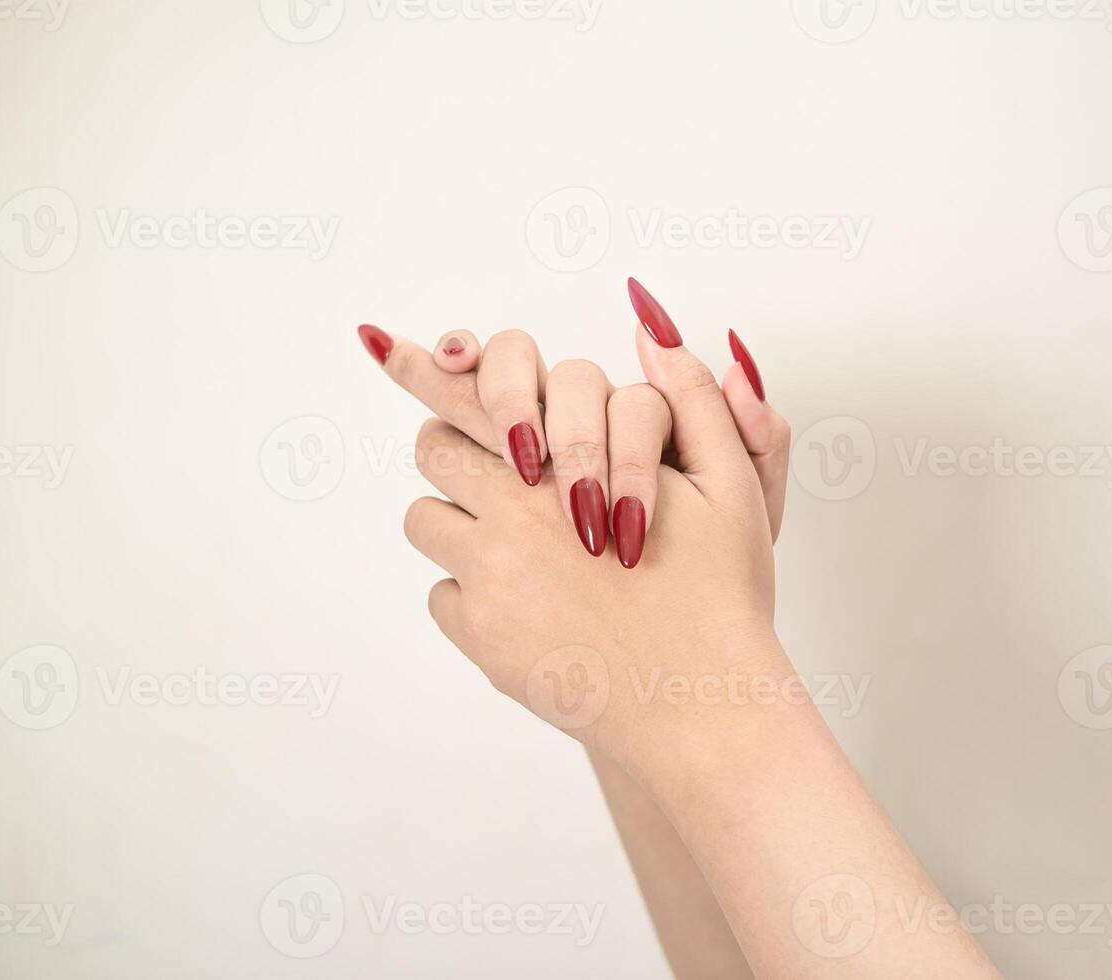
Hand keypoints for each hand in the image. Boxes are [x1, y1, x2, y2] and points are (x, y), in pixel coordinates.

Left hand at [376, 312, 791, 785]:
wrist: (698, 703)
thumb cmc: (720, 593)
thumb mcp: (732, 483)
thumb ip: (689, 398)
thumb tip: (651, 328)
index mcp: (566, 461)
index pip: (472, 392)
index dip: (426, 362)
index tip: (380, 341)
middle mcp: (511, 512)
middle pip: (434, 449)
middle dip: (461, 450)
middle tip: (504, 472)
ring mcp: (488, 577)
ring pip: (425, 521)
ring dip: (460, 523)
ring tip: (516, 546)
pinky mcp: (480, 637)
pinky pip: (441, 595)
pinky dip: (472, 595)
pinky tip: (531, 608)